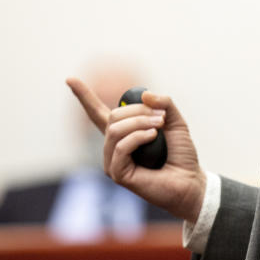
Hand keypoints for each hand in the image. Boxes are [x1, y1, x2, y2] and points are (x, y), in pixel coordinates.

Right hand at [65, 77, 206, 222]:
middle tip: (162, 117)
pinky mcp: (117, 174)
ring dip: (140, 123)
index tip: (70, 79)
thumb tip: (144, 95)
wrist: (190, 181)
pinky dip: (139, 137)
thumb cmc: (181, 154)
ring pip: (116, 130)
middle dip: (139, 111)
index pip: (97, 112)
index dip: (83, 96)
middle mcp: (113, 146)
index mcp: (123, 133)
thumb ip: (163, 103)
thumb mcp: (175, 121)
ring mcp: (113, 161)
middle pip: (113, 117)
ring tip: (159, 127)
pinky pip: (121, 147)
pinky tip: (153, 137)